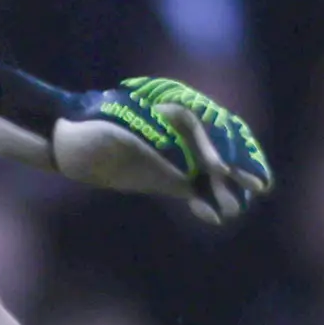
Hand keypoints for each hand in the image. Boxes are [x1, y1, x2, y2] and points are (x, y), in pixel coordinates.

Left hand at [38, 75, 273, 225]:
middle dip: (242, 167)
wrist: (65, 136)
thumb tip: (180, 143)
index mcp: (179, 108)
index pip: (214, 127)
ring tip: (234, 209)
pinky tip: (213, 215)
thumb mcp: (120, 122)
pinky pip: (195, 189)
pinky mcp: (168, 177)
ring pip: (213, 173)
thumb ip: (152, 131)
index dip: (224, 147)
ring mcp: (178, 154)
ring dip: (226, 190)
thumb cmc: (91, 121)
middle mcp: (184, 131)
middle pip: (224, 148)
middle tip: (258, 186)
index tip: (225, 168)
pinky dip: (204, 201)